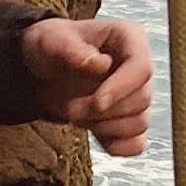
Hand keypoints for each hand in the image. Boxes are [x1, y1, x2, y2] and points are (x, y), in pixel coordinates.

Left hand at [22, 15, 153, 157]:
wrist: (42, 70)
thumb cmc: (49, 47)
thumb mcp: (50, 41)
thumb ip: (72, 50)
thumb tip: (102, 64)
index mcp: (129, 39)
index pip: (142, 69)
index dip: (122, 89)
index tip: (97, 103)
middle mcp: (139, 67)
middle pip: (141, 99)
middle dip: (102, 111)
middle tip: (69, 108)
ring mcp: (136, 95)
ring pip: (139, 123)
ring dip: (105, 127)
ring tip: (75, 114)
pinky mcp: (128, 120)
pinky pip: (137, 143)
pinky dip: (119, 146)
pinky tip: (96, 136)